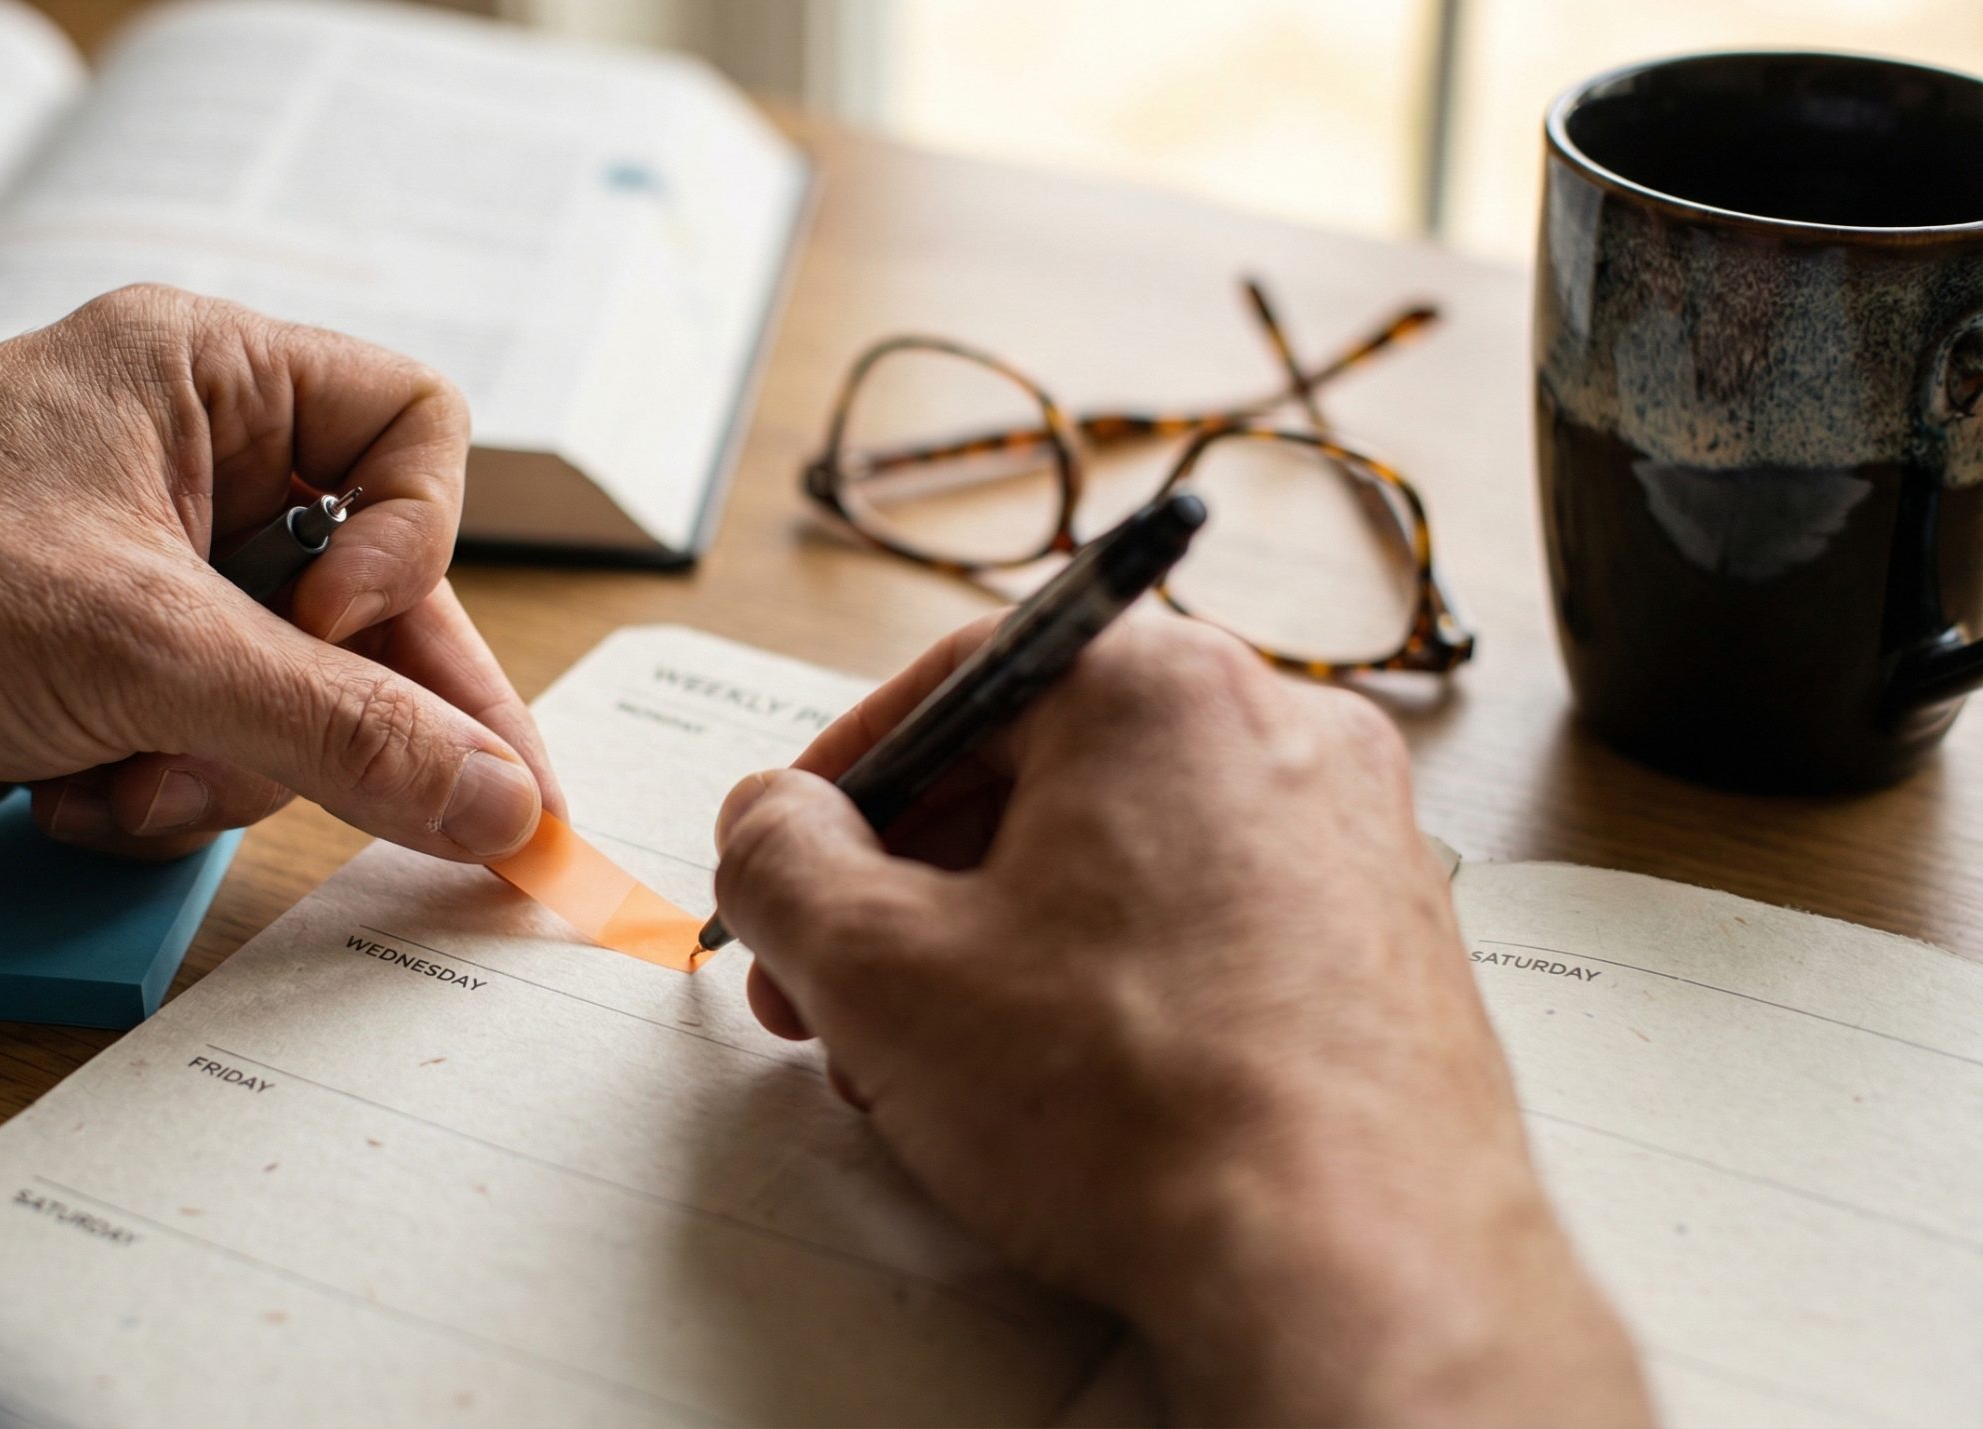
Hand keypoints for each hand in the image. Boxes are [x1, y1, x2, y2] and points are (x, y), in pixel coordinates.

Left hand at [0, 285, 560, 860]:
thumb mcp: (142, 649)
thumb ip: (340, 729)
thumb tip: (497, 799)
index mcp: (206, 378)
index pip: (411, 432)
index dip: (410, 543)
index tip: (342, 629)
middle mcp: (190, 467)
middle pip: (371, 594)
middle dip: (347, 708)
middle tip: (465, 822)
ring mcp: (147, 578)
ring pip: (298, 694)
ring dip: (226, 768)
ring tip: (127, 779)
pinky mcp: (103, 677)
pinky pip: (218, 750)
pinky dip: (158, 794)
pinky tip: (69, 796)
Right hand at [711, 613, 1646, 1425]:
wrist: (1353, 1269)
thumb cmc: (1145, 1108)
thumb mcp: (881, 970)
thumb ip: (782, 864)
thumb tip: (770, 823)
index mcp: (1162, 686)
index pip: (955, 684)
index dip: (842, 782)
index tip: (792, 855)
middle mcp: (1282, 730)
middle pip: (1040, 772)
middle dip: (913, 886)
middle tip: (839, 983)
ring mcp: (1354, 837)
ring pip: (1121, 857)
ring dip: (1001, 944)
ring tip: (936, 1064)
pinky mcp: (1387, 941)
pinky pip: (1209, 921)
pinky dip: (1113, 979)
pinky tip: (1061, 1088)